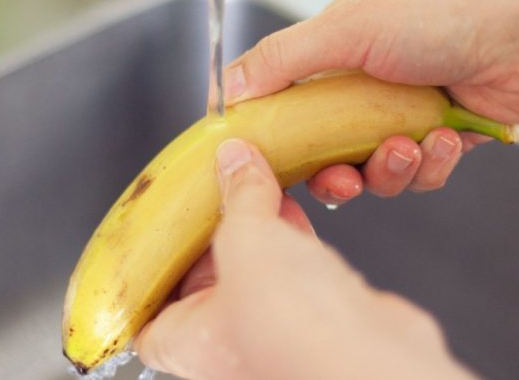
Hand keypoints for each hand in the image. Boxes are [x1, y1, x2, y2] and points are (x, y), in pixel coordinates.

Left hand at [135, 139, 474, 379]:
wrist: (370, 355)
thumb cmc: (293, 328)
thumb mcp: (244, 239)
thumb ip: (237, 197)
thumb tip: (234, 162)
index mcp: (186, 341)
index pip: (147, 311)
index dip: (150, 270)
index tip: (155, 231)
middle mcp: (226, 344)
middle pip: (205, 275)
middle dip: (214, 229)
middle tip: (214, 189)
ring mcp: (273, 330)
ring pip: (255, 267)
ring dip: (258, 225)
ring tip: (256, 183)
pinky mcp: (317, 318)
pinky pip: (294, 267)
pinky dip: (291, 235)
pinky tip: (293, 205)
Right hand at [223, 0, 518, 204]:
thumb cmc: (441, 15)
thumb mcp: (347, 29)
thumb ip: (282, 60)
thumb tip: (225, 86)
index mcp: (339, 53)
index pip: (288, 103)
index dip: (276, 137)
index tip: (264, 166)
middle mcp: (369, 87)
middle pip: (328, 151)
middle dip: (335, 173)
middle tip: (343, 179)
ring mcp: (408, 114)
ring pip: (376, 171)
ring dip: (391, 168)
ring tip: (411, 146)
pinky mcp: (446, 140)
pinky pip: (421, 174)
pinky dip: (432, 164)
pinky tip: (446, 139)